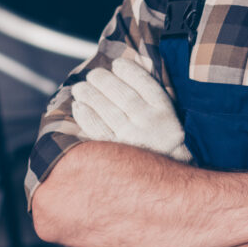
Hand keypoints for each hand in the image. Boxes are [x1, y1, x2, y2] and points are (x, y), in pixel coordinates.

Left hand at [70, 57, 193, 162]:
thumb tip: (127, 73)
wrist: (167, 183)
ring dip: (91, 95)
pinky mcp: (118, 153)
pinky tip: (79, 107)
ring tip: (80, 88)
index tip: (117, 63)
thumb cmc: (162, 143)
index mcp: (165, 112)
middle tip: (93, 74)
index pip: (146, 85)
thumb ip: (152, 100)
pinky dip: (87, 117)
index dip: (130, 71)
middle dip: (105, 81)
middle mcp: (150, 124)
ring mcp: (133, 139)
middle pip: (123, 95)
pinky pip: (99, 131)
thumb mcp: (169, 120)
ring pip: (109, 110)